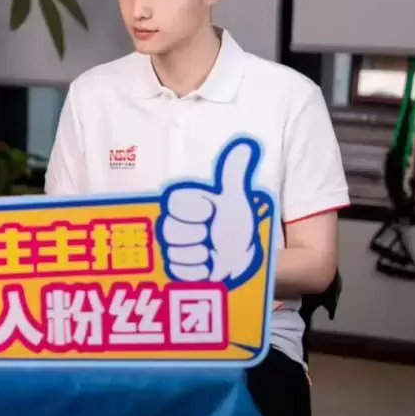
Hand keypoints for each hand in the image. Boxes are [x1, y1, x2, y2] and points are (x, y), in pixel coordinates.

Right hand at [158, 139, 263, 284]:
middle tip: (210, 236)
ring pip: (173, 252)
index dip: (195, 210)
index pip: (174, 203)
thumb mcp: (235, 198)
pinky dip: (197, 272)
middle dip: (197, 235)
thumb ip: (233, 173)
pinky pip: (177, 271)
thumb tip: (245, 143)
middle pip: (169, 229)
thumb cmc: (236, 226)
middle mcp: (172, 224)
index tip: (211, 213)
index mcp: (183, 204)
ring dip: (199, 255)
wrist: (244, 258)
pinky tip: (207, 267)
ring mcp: (172, 248)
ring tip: (211, 253)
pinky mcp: (174, 270)